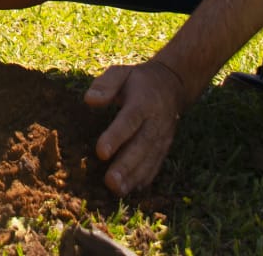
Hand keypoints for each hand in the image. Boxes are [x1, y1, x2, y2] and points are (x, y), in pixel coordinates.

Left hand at [83, 59, 188, 196]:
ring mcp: (162, 136)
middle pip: (141, 145)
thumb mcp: (122, 73)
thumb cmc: (138, 81)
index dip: (116, 136)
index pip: (130, 120)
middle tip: (110, 181)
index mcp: (143, 102)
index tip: (100, 152)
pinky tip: (132, 190)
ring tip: (117, 190)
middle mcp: (155, 122)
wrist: (172, 85)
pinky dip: (145, 178)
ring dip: (134, 176)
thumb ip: (106, 85)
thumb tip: (90, 100)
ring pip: (149, 159)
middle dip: (125, 165)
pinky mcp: (164, 147)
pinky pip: (156, 164)